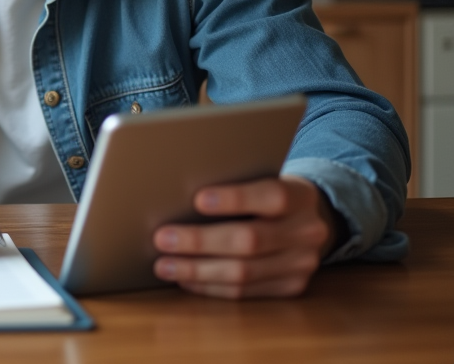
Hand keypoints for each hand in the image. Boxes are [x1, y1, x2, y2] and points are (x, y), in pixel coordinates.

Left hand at [152, 175, 336, 298]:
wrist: (309, 219)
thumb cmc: (267, 195)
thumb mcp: (261, 178)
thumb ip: (234, 185)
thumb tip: (178, 196)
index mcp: (300, 196)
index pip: (271, 197)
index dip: (235, 199)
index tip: (197, 199)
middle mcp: (307, 232)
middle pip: (250, 240)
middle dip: (200, 241)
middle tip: (162, 238)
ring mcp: (301, 264)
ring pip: (244, 273)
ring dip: (197, 270)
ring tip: (164, 265)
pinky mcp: (291, 287)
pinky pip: (244, 292)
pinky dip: (210, 286)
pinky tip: (185, 279)